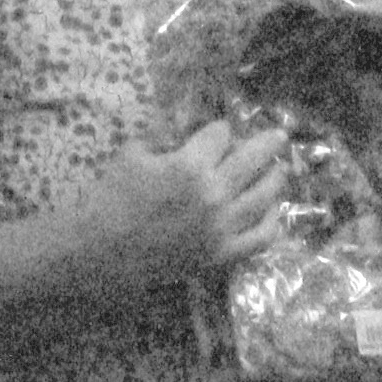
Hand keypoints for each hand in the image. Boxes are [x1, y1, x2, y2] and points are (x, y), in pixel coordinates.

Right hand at [94, 119, 297, 279]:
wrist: (101, 251)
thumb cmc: (111, 198)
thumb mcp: (132, 153)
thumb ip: (161, 136)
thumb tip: (182, 127)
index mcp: (190, 164)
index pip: (221, 134)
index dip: (219, 130)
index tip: (217, 133)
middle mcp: (213, 193)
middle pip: (254, 158)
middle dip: (268, 142)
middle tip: (279, 136)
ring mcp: (222, 226)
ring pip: (265, 195)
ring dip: (276, 177)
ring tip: (279, 170)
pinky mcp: (222, 255)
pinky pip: (261, 237)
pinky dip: (272, 221)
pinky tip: (271, 210)